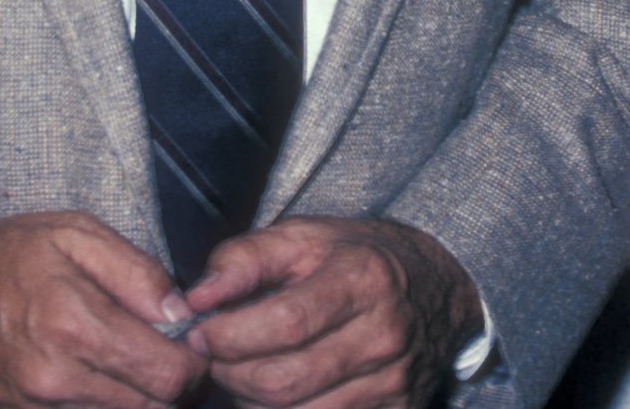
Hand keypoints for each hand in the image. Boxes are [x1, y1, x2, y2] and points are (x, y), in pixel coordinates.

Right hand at [0, 211, 205, 408]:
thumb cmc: (6, 255)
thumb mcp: (76, 234)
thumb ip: (137, 273)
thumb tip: (181, 315)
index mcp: (74, 325)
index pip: (166, 377)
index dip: (192, 365)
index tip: (188, 348)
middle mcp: (53, 380)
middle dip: (165, 387)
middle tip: (158, 356)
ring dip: (129, 398)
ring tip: (120, 364)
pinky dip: (91, 406)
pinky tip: (88, 380)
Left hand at [184, 217, 480, 408]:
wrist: (433, 291)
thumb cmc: (356, 259)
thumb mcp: (304, 237)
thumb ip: (245, 260)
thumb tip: (196, 299)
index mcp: (362, 280)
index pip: (285, 323)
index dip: (230, 335)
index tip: (199, 332)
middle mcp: (383, 336)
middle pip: (285, 381)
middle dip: (230, 374)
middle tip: (212, 357)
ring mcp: (393, 384)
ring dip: (251, 401)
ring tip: (241, 372)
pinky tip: (273, 392)